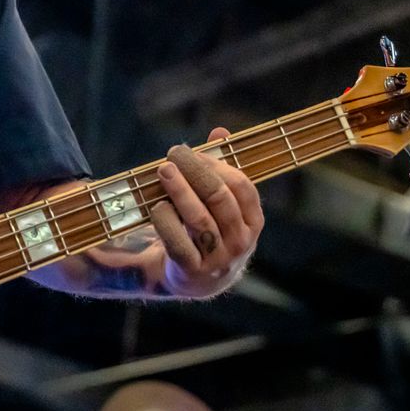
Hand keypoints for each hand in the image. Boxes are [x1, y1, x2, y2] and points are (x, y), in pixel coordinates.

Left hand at [150, 128, 264, 297]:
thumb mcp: (221, 203)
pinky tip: (156, 206)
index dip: (216, 164)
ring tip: (163, 171)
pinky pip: (178, 243)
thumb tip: (220, 132)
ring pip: (199, 219)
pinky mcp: (193, 270)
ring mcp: (219, 258)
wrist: (199, 278)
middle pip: (219, 198)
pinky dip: (166, 222)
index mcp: (253, 220)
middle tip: (173, 154)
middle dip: (195, 172)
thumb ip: (221, 168)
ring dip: (179, 191)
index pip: (240, 185)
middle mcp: (241, 240)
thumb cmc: (212, 229)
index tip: (193, 151)